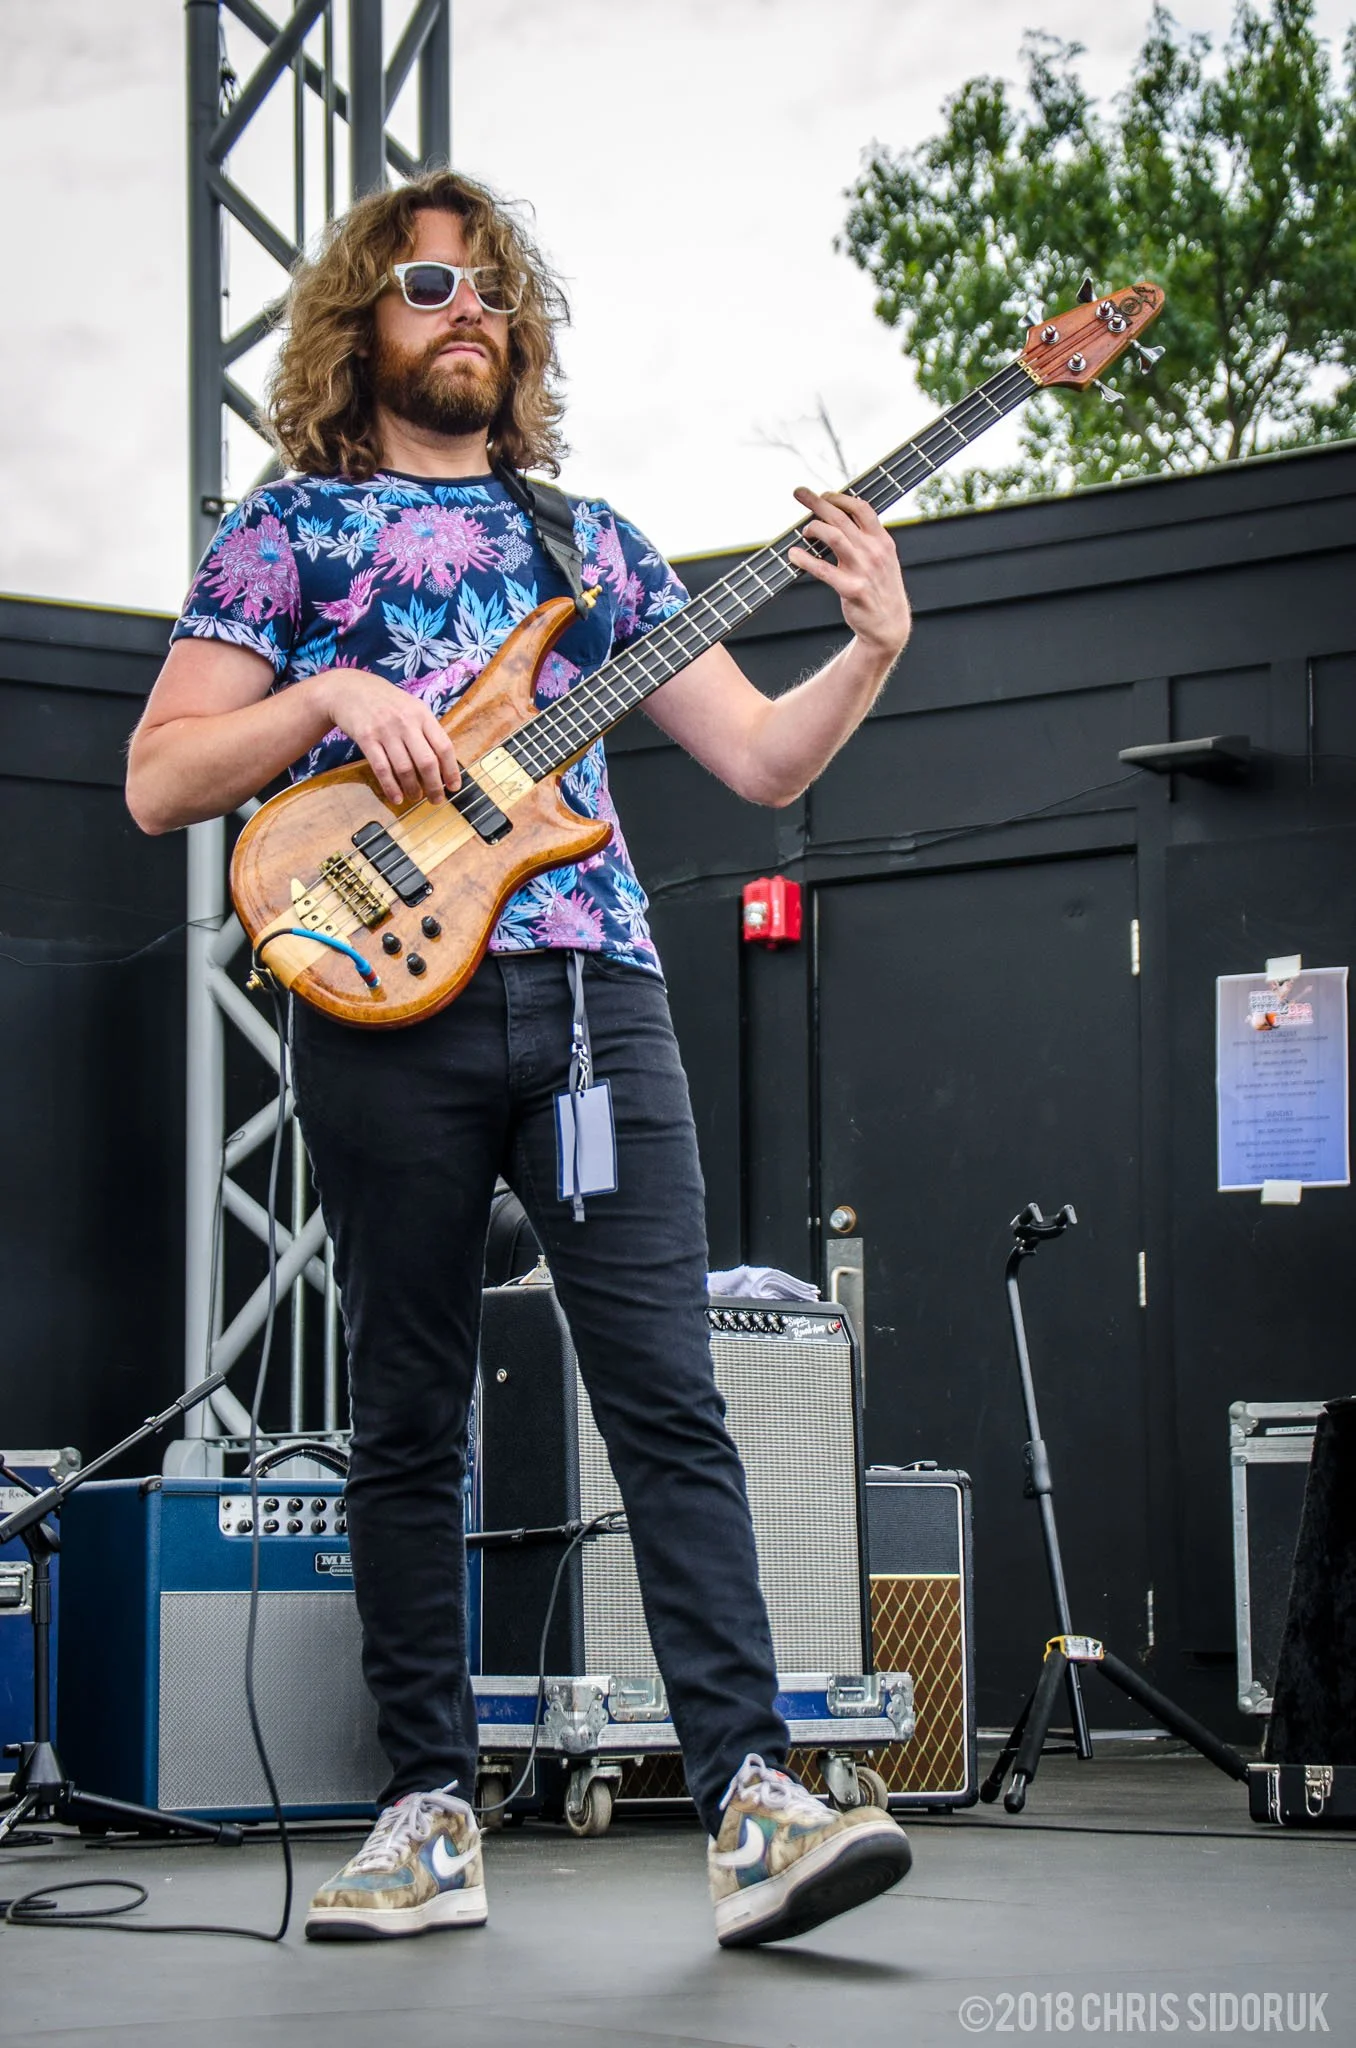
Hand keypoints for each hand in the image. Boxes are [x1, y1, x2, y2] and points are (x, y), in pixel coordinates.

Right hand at [314, 669, 461, 809]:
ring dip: (412, 789)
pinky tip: (396, 798)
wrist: (350, 689)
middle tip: (436, 800)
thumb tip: (444, 763)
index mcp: (422, 715)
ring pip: (404, 768)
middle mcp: (406, 722)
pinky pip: (381, 768)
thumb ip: (427, 730)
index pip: (444, 746)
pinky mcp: (366, 738)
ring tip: (415, 797)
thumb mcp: (412, 707)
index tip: (454, 787)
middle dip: (434, 786)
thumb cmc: (387, 702)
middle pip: (426, 761)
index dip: (451, 770)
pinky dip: (390, 787)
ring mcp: (385, 730)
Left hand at [787, 489, 911, 663]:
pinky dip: (805, 560)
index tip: (823, 495)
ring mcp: (864, 570)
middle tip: (798, 492)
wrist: (889, 626)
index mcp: (883, 541)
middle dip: (817, 502)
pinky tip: (793, 555)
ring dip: (813, 528)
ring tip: (804, 531)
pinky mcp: (852, 589)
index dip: (839, 497)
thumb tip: (845, 516)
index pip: (861, 508)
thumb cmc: (879, 590)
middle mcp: (874, 552)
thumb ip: (867, 539)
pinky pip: (823, 570)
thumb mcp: (883, 560)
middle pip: (842, 517)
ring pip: (833, 536)